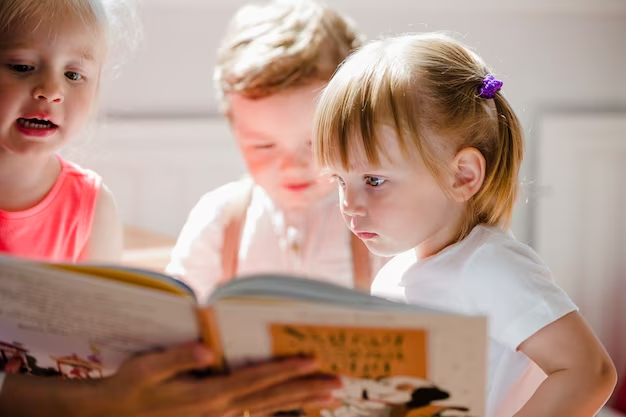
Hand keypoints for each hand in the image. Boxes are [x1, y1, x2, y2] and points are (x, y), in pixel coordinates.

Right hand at [0, 342, 340, 416]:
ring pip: (269, 409)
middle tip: (336, 384)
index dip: (284, 370)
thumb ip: (176, 357)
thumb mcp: (146, 369)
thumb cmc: (130, 388)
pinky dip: (280, 409)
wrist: (115, 416)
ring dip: (301, 402)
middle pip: (271, 398)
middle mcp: (219, 409)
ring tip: (329, 398)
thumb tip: (206, 348)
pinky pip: (256, 414)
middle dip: (306, 389)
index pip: (255, 380)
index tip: (311, 361)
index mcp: (207, 395)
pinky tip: (296, 406)